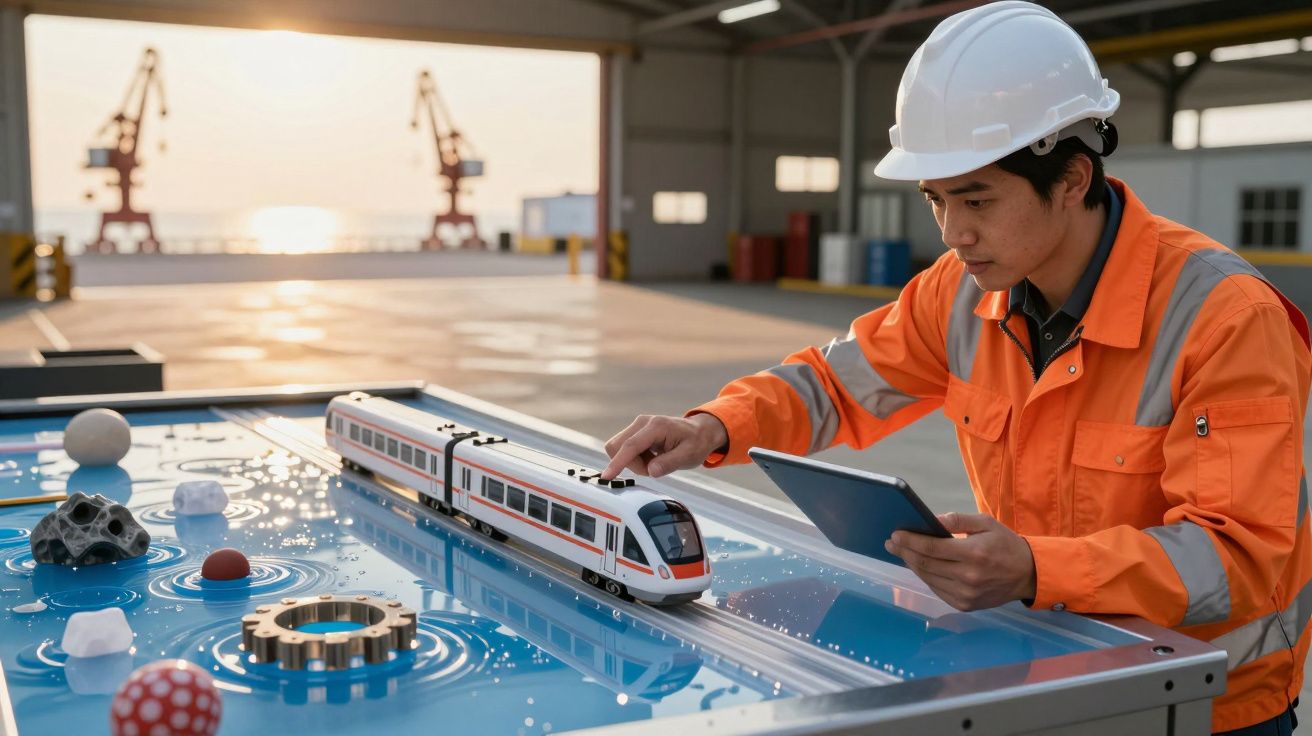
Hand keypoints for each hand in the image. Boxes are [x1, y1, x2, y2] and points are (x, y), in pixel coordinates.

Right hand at [600, 413, 727, 479]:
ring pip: (620, 450)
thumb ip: (670, 463)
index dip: (618, 462)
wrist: (699, 432)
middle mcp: (642, 422)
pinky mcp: (635, 432)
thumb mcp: (689, 456)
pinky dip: (636, 460)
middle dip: (631, 464)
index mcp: (656, 426)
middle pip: (618, 447)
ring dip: (634, 463)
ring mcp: (637, 426)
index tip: (607, 476)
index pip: (631, 445)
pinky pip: (625, 450)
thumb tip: (651, 471)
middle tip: (653, 468)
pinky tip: (653, 458)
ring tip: (656, 462)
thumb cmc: (696, 443)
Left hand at [884, 512, 1036, 610]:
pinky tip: (919, 566)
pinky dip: (926, 577)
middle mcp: (969, 577)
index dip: (910, 541)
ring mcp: (966, 595)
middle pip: (926, 564)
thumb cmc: (1005, 544)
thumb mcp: (986, 523)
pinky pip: (937, 590)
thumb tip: (931, 520)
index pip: (932, 548)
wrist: (1028, 574)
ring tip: (902, 552)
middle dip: (905, 552)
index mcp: (974, 554)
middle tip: (891, 542)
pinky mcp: (965, 605)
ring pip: (929, 578)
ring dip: (912, 565)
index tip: (895, 534)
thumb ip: (958, 520)